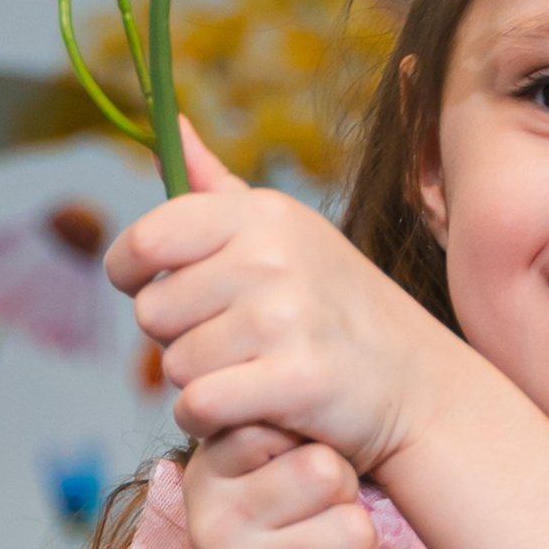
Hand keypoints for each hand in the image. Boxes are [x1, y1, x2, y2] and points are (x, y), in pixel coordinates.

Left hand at [108, 121, 455, 475]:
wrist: (420, 384)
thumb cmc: (339, 309)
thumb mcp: (289, 232)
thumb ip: (220, 188)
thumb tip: (171, 127)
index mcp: (263, 214)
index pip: (148, 239)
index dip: (128, 272)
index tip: (143, 288)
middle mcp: (271, 258)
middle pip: (153, 312)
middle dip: (174, 339)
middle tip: (225, 346)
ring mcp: (284, 318)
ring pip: (174, 365)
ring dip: (197, 383)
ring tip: (246, 376)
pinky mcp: (294, 380)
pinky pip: (198, 405)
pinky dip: (207, 421)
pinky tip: (239, 414)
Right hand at [181, 423, 397, 548]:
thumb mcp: (260, 486)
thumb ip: (278, 433)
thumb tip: (321, 370)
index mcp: (207, 475)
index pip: (280, 421)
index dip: (317, 450)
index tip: (299, 483)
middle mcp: (214, 525)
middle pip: (327, 471)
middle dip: (344, 500)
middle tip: (319, 530)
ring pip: (357, 530)